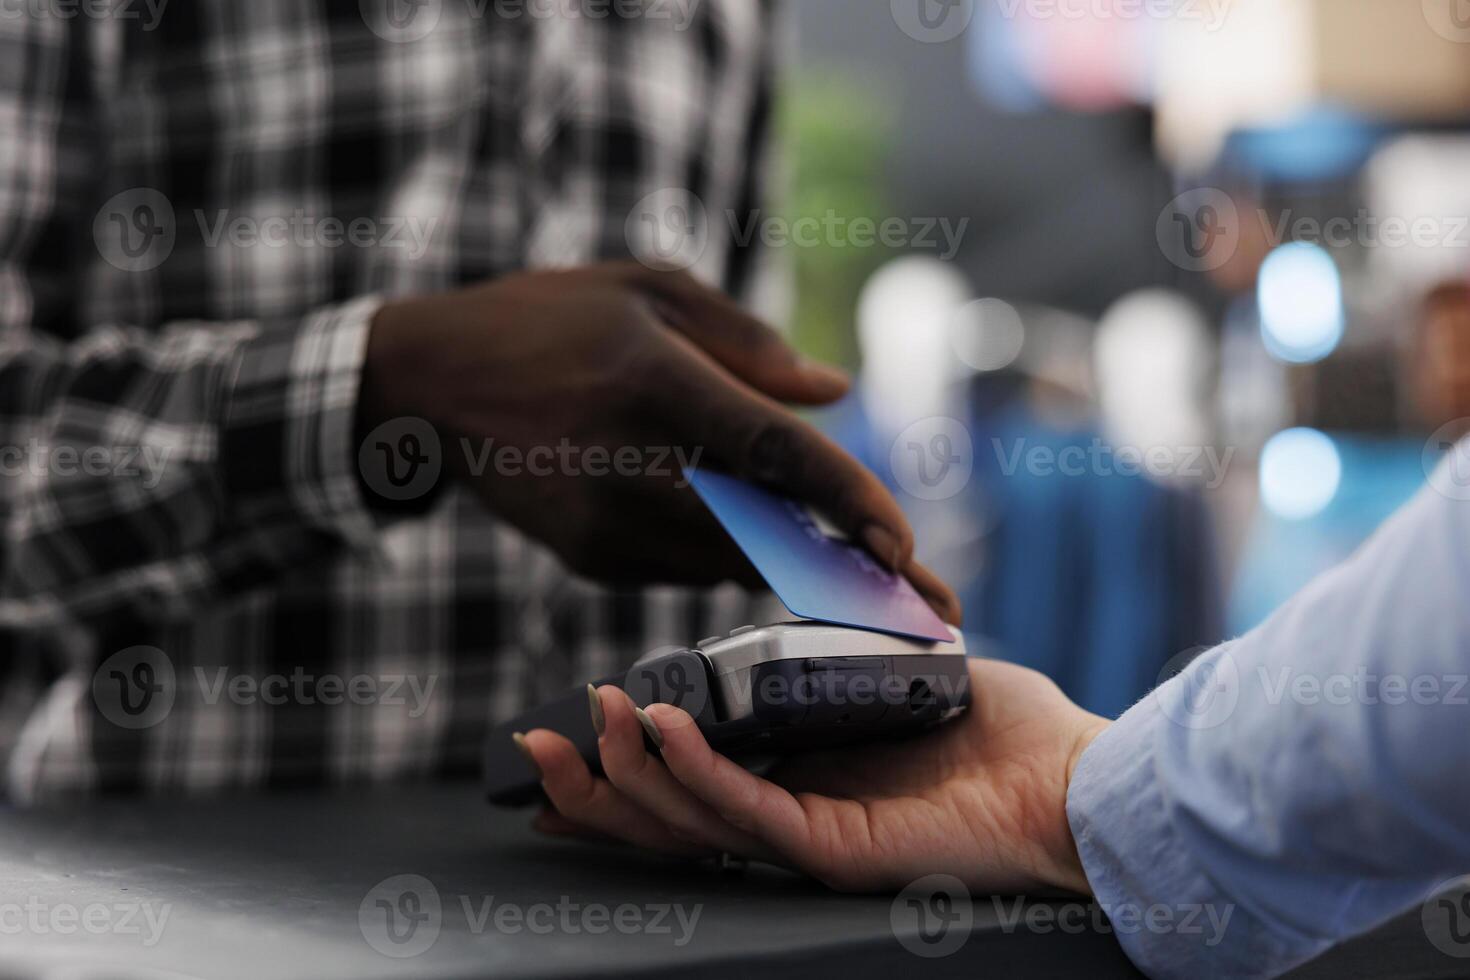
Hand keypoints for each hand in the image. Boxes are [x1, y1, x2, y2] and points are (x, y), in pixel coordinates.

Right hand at [360, 262, 957, 616]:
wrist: (431, 387)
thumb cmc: (551, 321)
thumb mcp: (646, 291)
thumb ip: (748, 342)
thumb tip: (835, 394)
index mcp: (657, 385)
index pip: (777, 454)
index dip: (852, 502)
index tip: (910, 548)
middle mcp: (634, 468)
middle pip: (773, 534)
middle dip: (859, 573)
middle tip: (936, 601)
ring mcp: (606, 526)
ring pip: (735, 558)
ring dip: (798, 559)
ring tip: (862, 565)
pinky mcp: (590, 560)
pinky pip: (687, 565)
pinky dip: (728, 550)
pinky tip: (740, 526)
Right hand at [518, 657, 1109, 894]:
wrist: (1076, 782)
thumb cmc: (1003, 732)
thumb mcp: (898, 672)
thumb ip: (846, 647)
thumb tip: (812, 592)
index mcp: (795, 782)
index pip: (685, 786)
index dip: (620, 768)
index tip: (565, 734)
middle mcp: (788, 818)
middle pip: (662, 816)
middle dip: (590, 785)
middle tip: (533, 742)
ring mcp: (808, 839)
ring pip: (687, 820)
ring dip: (628, 770)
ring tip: (587, 719)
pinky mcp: (836, 845)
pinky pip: (747, 810)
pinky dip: (695, 771)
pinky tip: (658, 729)